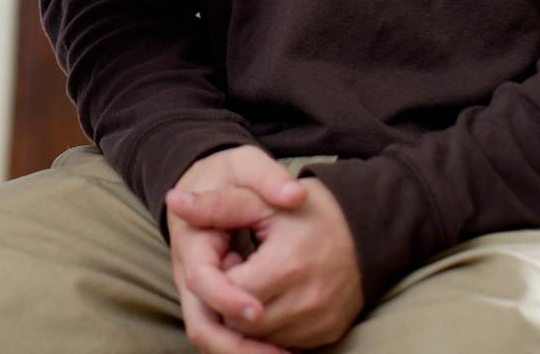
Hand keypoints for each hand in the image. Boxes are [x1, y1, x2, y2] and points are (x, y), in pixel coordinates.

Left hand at [168, 174, 362, 349]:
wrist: (365, 228)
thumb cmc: (307, 211)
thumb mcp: (260, 199)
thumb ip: (216, 204)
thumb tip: (174, 200)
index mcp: (286, 267)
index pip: (227, 294)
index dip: (220, 277)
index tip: (232, 257)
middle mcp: (306, 302)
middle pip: (240, 323)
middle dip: (231, 300)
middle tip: (243, 270)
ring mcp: (319, 324)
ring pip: (259, 340)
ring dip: (249, 318)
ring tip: (260, 282)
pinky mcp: (327, 336)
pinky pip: (284, 344)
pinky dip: (272, 329)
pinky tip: (275, 299)